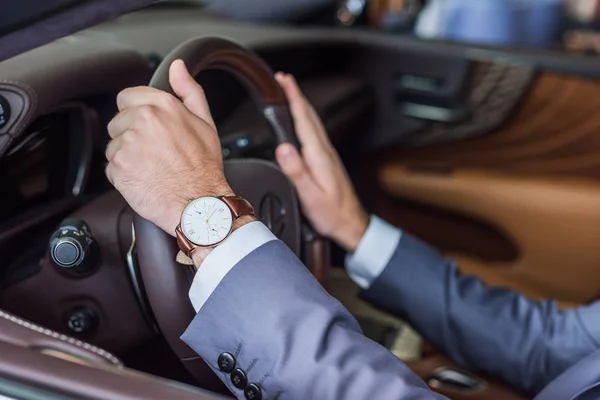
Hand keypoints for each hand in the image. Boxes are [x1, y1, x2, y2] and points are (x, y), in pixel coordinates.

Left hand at [105, 59, 233, 235]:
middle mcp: (142, 121)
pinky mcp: (117, 168)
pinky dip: (124, 175)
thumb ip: (189, 91)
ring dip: (127, 156)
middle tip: (155, 152)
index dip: (137, 112)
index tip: (149, 127)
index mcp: (162, 106)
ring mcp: (127, 145)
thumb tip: (178, 68)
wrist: (198, 204)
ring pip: (114, 145)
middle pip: (118, 121)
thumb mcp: (205, 123)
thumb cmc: (204, 168)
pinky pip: (112, 168)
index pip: (127, 97)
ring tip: (152, 167)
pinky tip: (145, 179)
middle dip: (131, 134)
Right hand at [274, 73, 367, 252]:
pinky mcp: (327, 162)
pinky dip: (306, 121)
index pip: (304, 120)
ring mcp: (328, 156)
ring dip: (301, 106)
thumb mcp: (311, 196)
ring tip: (290, 95)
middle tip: (283, 79)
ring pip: (313, 123)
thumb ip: (296, 171)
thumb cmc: (331, 214)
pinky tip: (302, 124)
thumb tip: (283, 148)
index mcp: (319, 156)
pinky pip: (315, 134)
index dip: (294, 98)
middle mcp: (325, 152)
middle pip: (310, 116)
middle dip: (296, 95)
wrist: (351, 225)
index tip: (284, 80)